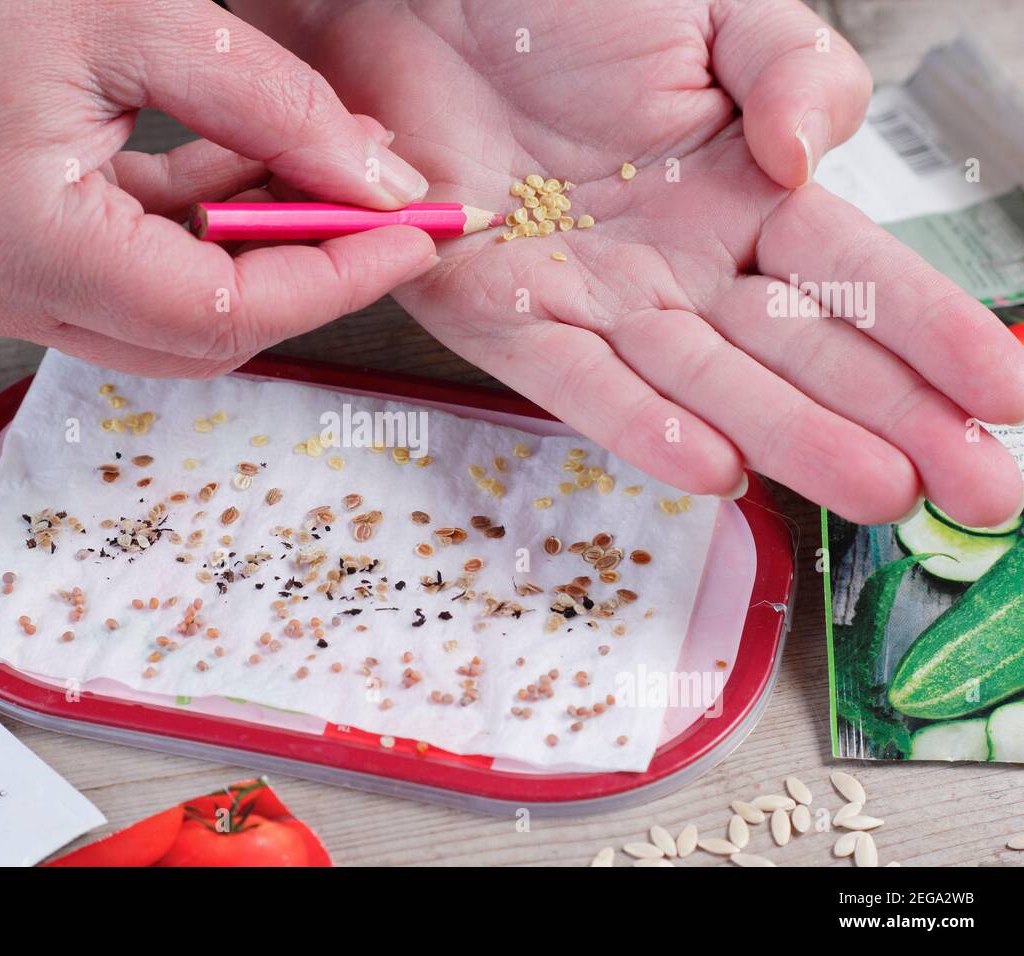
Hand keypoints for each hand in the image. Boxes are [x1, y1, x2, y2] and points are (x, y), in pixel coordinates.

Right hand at [0, 0, 437, 376]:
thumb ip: (278, 109)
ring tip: (324, 169)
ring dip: (257, 252)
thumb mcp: (142, 20)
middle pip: (200, 336)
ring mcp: (0, 294)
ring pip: (172, 316)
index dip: (333, 281)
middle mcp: (5, 297)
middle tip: (381, 211)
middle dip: (306, 275)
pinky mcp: (8, 271)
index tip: (412, 236)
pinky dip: (199, 232)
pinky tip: (245, 166)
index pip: (217, 313)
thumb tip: (382, 182)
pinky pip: (131, 279)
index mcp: (24, 244)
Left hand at [234, 0, 1023, 525]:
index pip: (856, 275)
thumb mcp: (711, 15)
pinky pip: (579, 381)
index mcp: (742, 191)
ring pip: (707, 382)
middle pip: (800, 353)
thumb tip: (812, 159)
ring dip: (793, 439)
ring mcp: (596, 299)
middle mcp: (678, 261)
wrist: (418, 1)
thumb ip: (793, 70)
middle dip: (893, 420)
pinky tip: (714, 466)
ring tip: (878, 493)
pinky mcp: (504, 318)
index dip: (934, 337)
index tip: (1007, 399)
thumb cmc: (559, 3)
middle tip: (979, 493)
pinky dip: (641, 425)